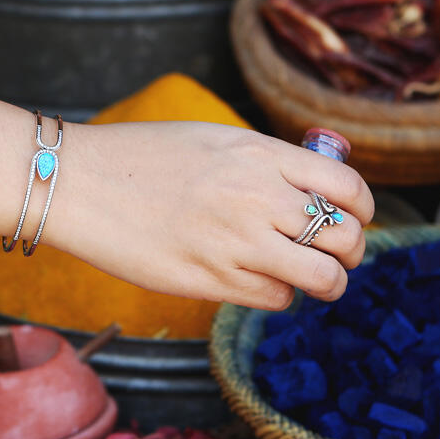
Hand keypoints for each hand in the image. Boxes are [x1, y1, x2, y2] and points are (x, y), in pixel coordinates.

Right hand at [49, 121, 374, 309]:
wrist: (78, 182)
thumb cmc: (137, 158)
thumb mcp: (210, 140)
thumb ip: (261, 162)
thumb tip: (304, 192)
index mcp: (259, 154)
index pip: (347, 188)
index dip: (360, 210)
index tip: (350, 220)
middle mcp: (256, 197)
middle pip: (344, 237)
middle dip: (348, 251)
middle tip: (331, 255)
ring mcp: (234, 241)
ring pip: (321, 278)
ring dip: (323, 282)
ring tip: (306, 279)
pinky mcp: (208, 279)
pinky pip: (275, 298)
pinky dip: (278, 295)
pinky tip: (256, 282)